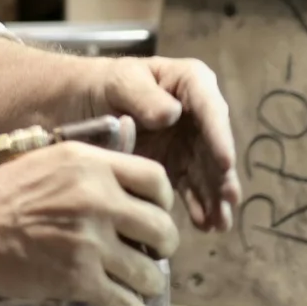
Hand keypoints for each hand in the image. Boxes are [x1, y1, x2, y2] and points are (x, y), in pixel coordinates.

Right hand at [0, 141, 178, 305]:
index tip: (157, 212)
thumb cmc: (4, 192)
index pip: (155, 179)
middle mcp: (98, 201)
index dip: (164, 200)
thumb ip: (94, 170)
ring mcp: (91, 243)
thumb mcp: (52, 160)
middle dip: (163, 245)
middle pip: (161, 228)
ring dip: (149, 282)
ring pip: (149, 273)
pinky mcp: (80, 281)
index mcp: (91, 165)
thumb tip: (133, 188)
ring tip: (138, 282)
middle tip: (151, 251)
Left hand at [99, 57, 241, 233]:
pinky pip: (190, 188)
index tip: (225, 162)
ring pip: (207, 172)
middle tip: (229, 199)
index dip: (220, 137)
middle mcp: (197, 115)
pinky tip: (202, 224)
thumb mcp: (120, 81)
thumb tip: (172, 114)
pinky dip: (197, 206)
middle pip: (214, 146)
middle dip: (223, 175)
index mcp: (190, 83)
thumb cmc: (102, 83)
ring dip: (215, 197)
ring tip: (219, 222)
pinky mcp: (175, 167)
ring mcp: (188, 144)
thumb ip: (144, 95)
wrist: (77, 102)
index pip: (210, 110)